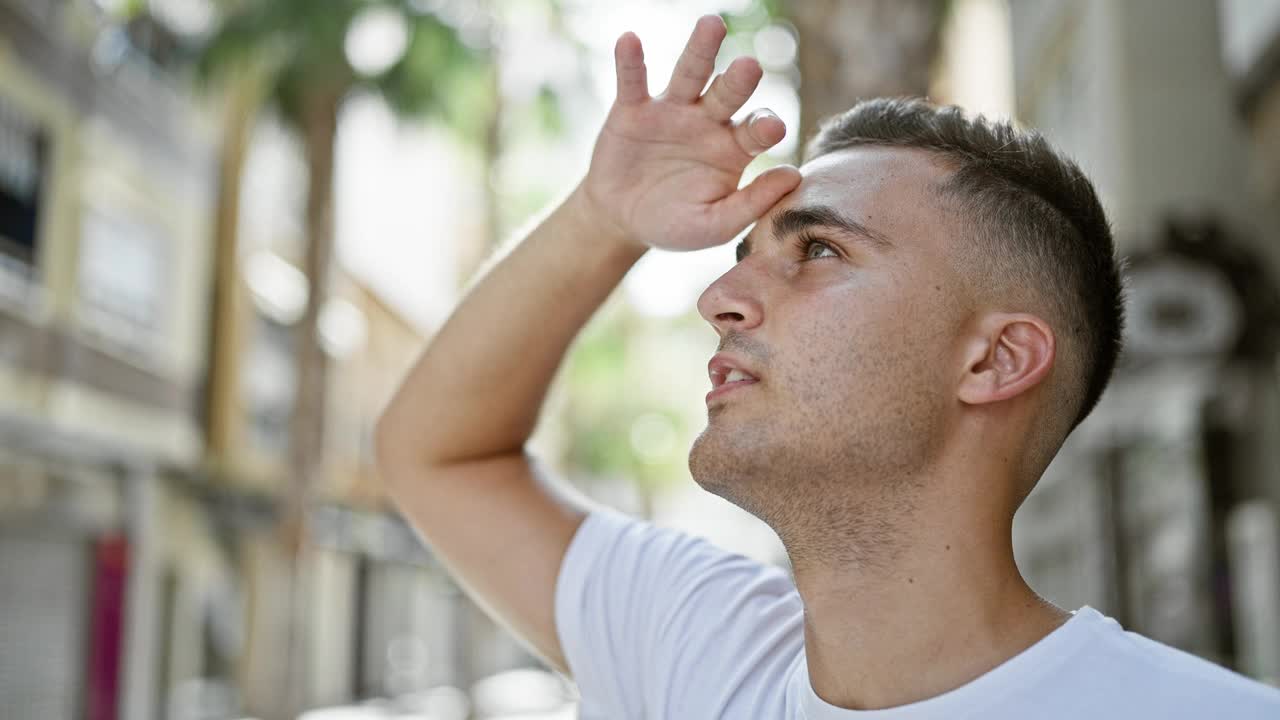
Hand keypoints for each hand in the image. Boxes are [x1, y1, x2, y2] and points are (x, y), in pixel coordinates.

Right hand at [576, 15, 801, 251]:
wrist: (622, 221)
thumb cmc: (675, 223)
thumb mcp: (714, 224)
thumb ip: (751, 203)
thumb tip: (794, 175)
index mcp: (734, 147)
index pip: (756, 129)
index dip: (765, 127)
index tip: (773, 129)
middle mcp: (708, 121)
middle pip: (729, 93)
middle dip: (739, 79)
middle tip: (749, 67)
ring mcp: (672, 111)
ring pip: (690, 73)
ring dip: (700, 50)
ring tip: (712, 25)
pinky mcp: (632, 110)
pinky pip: (633, 81)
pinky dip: (631, 61)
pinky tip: (630, 40)